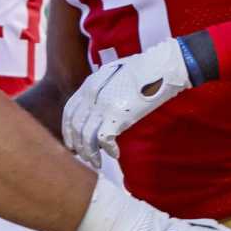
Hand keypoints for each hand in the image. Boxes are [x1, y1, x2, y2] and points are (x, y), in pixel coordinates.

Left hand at [62, 38, 195, 167]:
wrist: (162, 67)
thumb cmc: (145, 68)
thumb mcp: (115, 73)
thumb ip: (103, 87)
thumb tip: (101, 103)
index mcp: (90, 84)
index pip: (69, 111)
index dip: (68, 130)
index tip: (72, 142)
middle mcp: (92, 95)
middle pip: (75, 126)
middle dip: (78, 145)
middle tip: (84, 157)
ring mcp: (103, 105)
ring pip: (86, 137)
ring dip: (90, 153)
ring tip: (97, 163)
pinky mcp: (117, 115)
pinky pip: (104, 139)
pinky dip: (108, 149)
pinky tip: (115, 154)